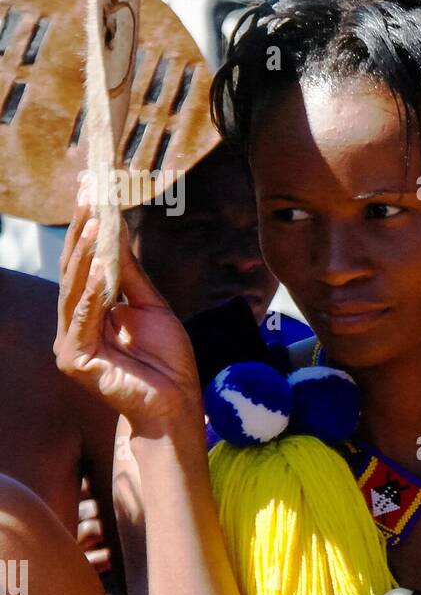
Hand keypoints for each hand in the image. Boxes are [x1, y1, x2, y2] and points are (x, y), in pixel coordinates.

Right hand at [55, 195, 200, 436]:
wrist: (177, 405)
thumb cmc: (167, 361)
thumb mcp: (151, 305)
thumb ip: (129, 273)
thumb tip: (115, 230)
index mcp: (89, 310)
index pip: (84, 261)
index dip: (86, 226)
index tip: (91, 190)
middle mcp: (74, 323)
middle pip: (74, 269)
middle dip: (82, 230)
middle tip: (90, 195)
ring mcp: (70, 342)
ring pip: (74, 289)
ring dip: (85, 254)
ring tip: (95, 222)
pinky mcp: (74, 359)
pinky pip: (84, 317)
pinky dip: (94, 292)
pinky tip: (103, 268)